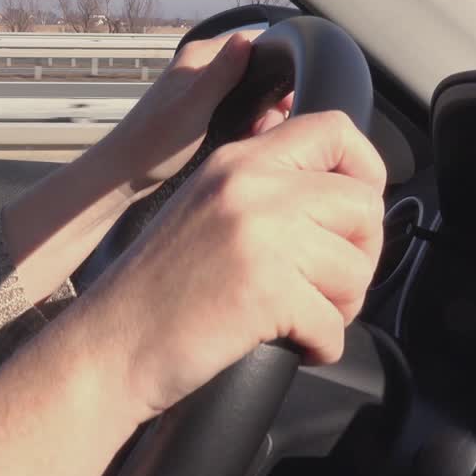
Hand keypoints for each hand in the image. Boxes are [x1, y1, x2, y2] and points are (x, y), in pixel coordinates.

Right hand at [75, 110, 386, 419]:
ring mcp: (259, 236)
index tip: (354, 214)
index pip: (336, 129)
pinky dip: (321, 346)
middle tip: (328, 285)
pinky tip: (291, 345)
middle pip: (363, 206)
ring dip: (339, 306)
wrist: (109, 345)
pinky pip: (334, 324)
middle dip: (360, 255)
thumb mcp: (207, 207)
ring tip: (300, 317)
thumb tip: (344, 193)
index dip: (366, 172)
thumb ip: (266, 188)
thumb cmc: (157, 289)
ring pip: (356, 270)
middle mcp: (251, 186)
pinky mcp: (265, 290)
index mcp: (239, 160)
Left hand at [93, 31, 293, 200]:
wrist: (125, 172)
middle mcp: (200, 67)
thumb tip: (246, 39)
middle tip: (269, 122)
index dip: (276, 62)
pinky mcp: (200, 111)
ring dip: (258, 113)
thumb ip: (221, 73)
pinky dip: (245, 123)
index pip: (253, 40)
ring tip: (255, 134)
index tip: (285, 93)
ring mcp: (200, 89)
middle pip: (254, 69)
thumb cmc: (154, 142)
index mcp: (199, 56)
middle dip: (269, 95)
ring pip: (247, 92)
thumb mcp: (194, 106)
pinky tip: (244, 140)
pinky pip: (236, 109)